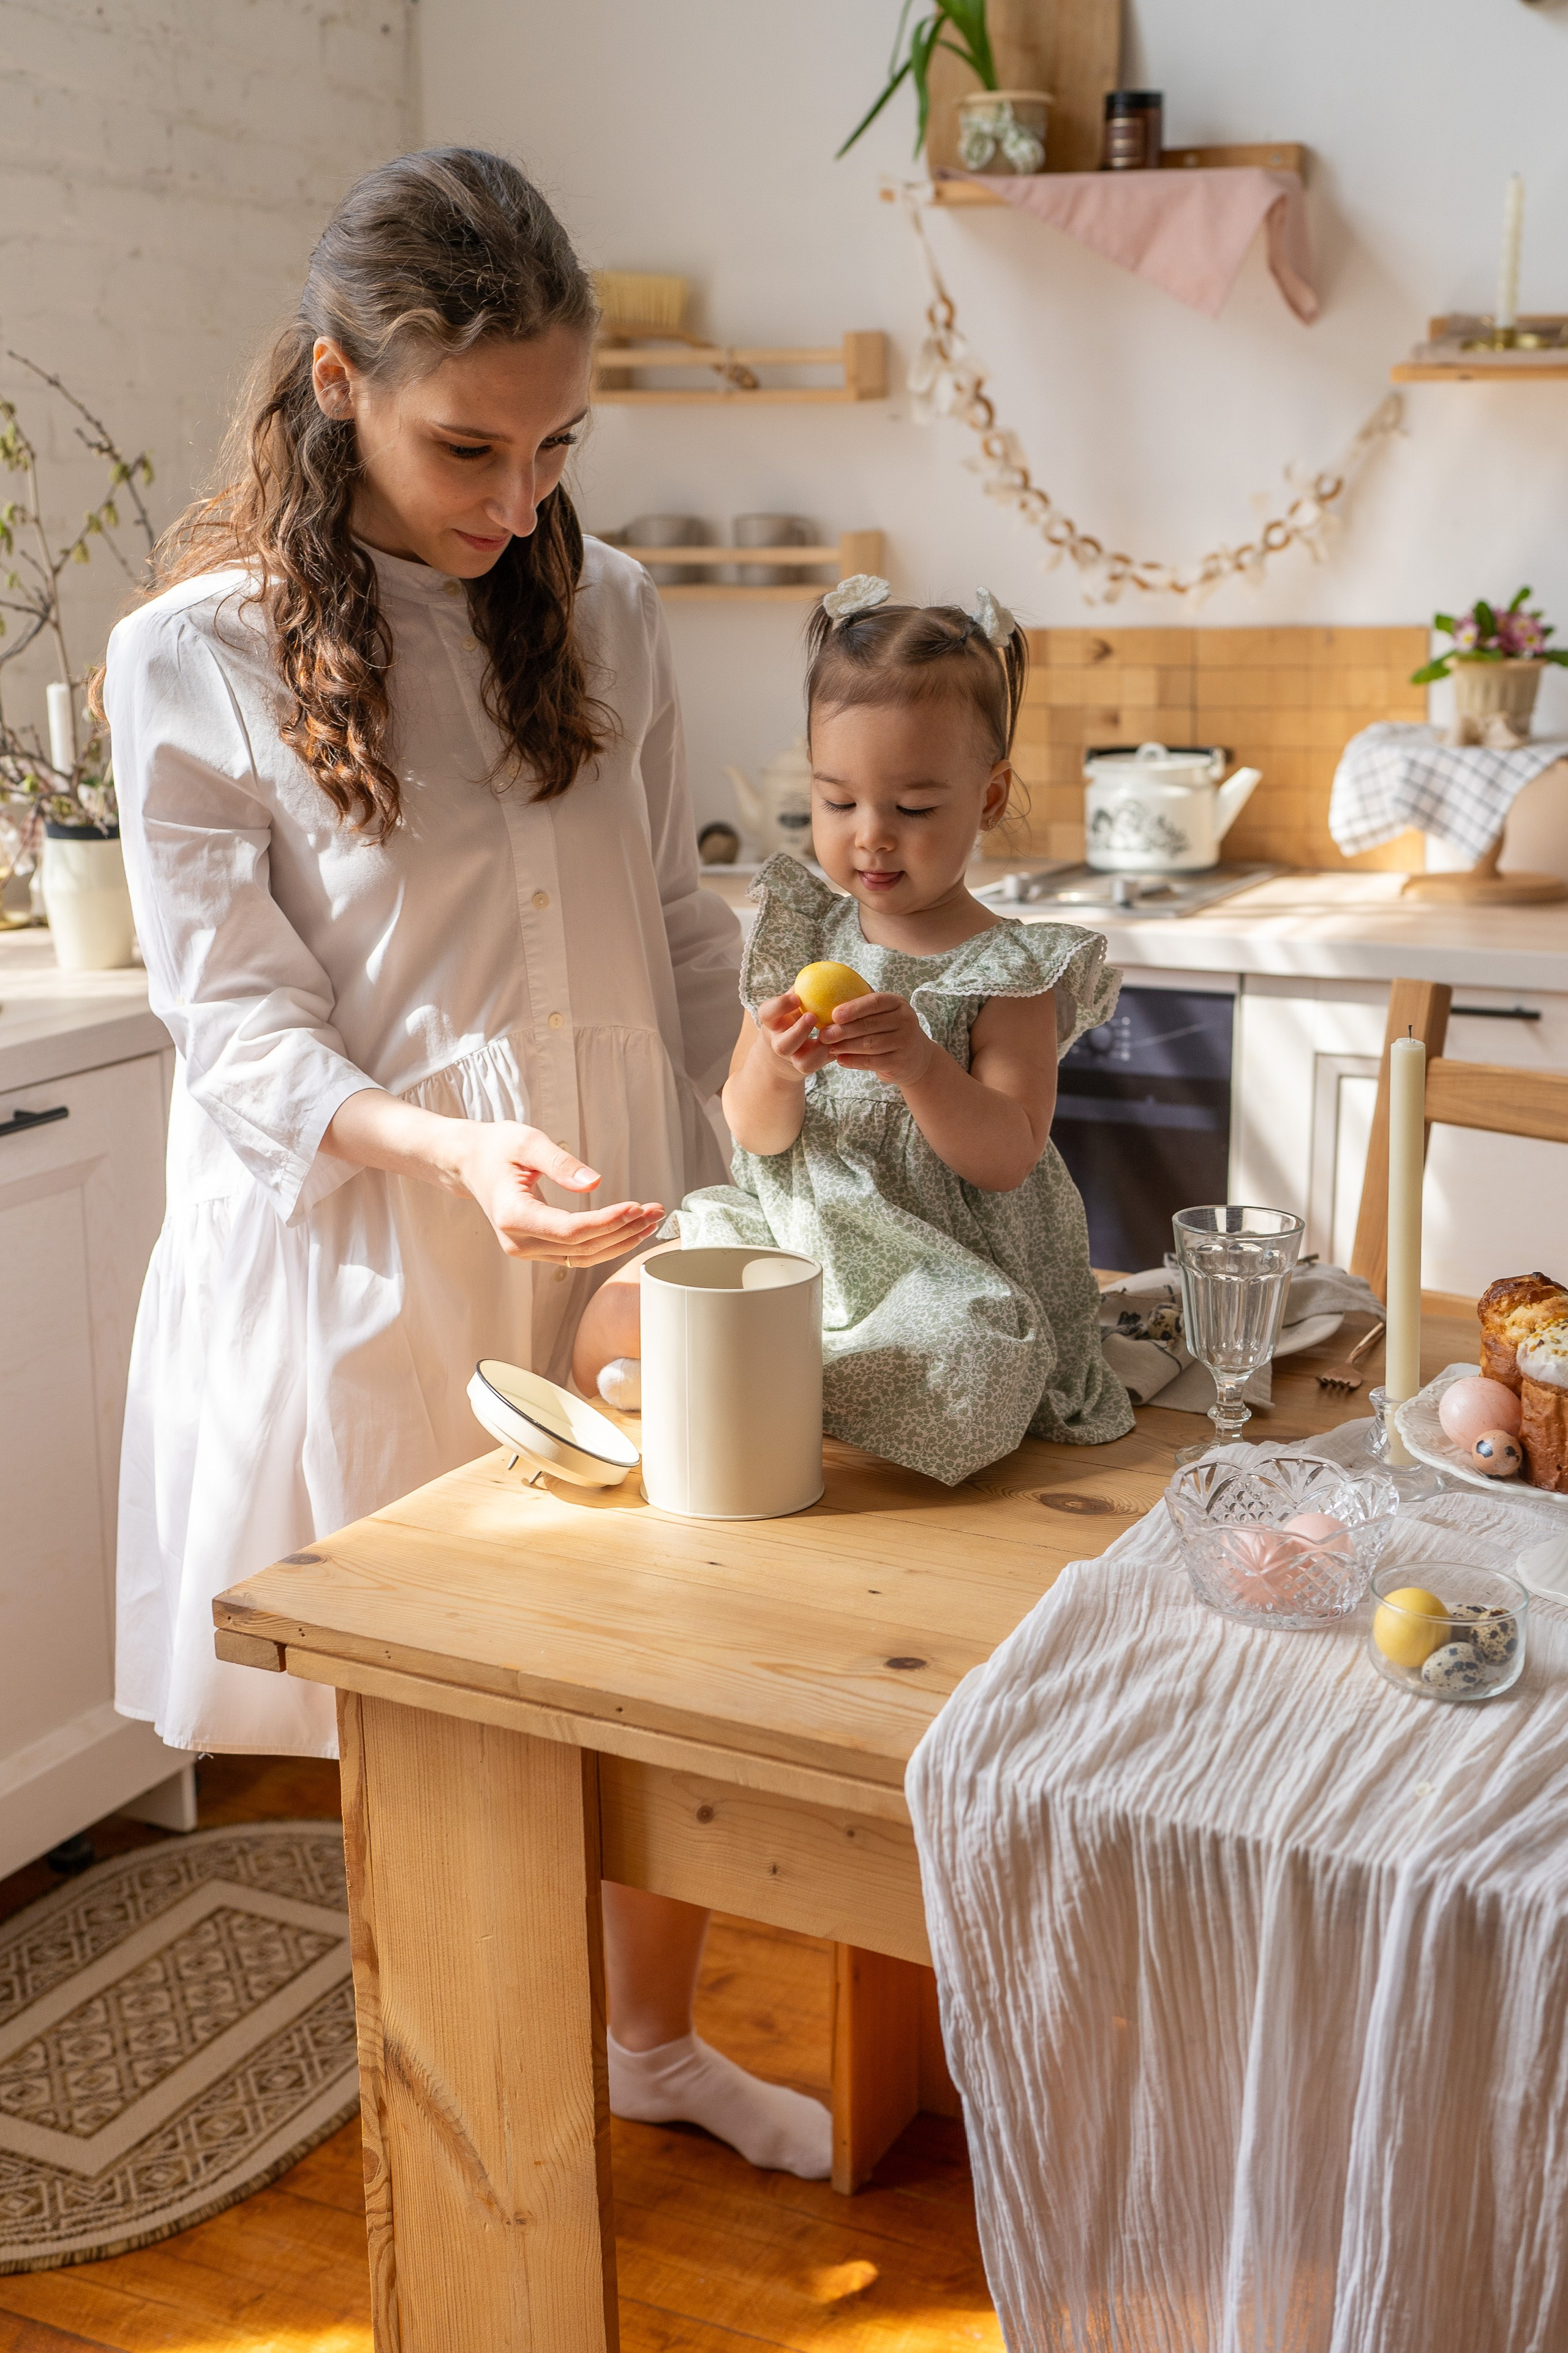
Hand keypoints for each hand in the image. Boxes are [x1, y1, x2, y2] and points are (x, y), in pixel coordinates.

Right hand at [453, 1121, 664, 1264]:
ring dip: (620, 1241)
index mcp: (513, 1215)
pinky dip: (605, 1243)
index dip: (607, 1222)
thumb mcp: (527, 1142)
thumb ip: (560, 1163)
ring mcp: (525, 1250)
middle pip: (581, 1247)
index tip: (636, 1206)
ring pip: (583, 1257)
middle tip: (655, 1211)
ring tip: (650, 1220)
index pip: (570, 1230)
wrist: (470, 1161)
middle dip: (623, 1230)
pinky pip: (576, 1254)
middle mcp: (517, 1242)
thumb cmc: (496, 1147)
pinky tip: (629, 1228)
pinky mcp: (536, 1249)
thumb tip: (595, 1183)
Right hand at [753, 990, 836, 1077]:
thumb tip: (824, 968)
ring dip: (820, 1049)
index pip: (767, 1012)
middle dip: (800, 1032)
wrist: (783, 1053)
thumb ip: (802, 991)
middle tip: (814, 1017)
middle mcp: (778, 1043)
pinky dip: (830, 1054)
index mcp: (772, 1022)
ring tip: (832, 1035)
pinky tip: (839, 1042)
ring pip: (803, 1062)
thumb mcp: (791, 1005)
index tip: (797, 998)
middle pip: (782, 1045)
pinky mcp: (806, 1069)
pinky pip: (819, 1066)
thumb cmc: (791, 1018)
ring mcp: (792, 1059)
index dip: (780, 1006)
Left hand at [820, 992, 935, 1088]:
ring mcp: (905, 1042)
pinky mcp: (900, 1062)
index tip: (834, 1014)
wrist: (915, 1057)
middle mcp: (906, 1020)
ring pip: (869, 1044)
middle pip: (869, 1025)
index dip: (853, 1008)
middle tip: (824, 1034)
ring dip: (846, 1046)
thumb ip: (863, 1004)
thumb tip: (829, 990)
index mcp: (898, 1003)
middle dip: (843, 1030)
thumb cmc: (890, 1030)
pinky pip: (872, 1062)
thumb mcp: (884, 1013)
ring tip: (830, 1047)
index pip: (875, 1002)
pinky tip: (840, 1060)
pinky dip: (853, 1061)